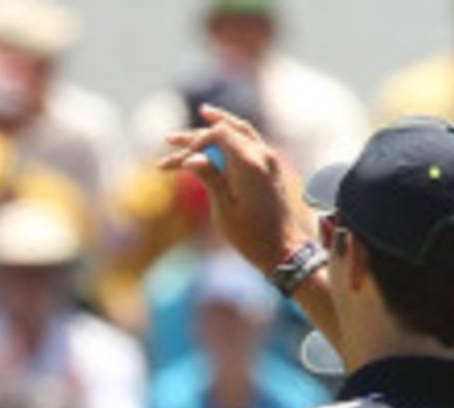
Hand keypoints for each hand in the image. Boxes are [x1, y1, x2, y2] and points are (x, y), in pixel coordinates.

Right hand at [160, 104, 311, 274]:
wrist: (283, 249)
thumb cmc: (251, 235)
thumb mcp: (224, 209)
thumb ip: (209, 178)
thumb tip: (190, 158)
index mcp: (249, 164)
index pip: (218, 133)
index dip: (195, 142)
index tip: (178, 162)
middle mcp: (262, 154)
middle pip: (226, 131)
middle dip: (197, 136)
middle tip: (170, 139)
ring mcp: (269, 159)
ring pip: (240, 131)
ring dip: (219, 125)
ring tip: (204, 113)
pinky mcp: (271, 167)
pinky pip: (251, 142)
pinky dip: (234, 136)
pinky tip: (224, 134)